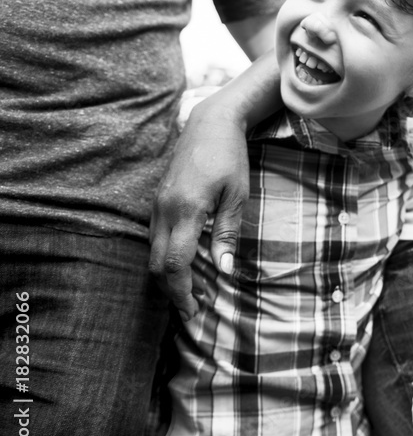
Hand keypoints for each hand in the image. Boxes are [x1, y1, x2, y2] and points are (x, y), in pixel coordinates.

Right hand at [149, 100, 249, 321]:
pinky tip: (183, 265)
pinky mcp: (157, 201)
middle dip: (172, 292)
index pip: (175, 263)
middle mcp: (164, 210)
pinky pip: (154, 238)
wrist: (209, 124)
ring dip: (168, 277)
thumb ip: (227, 234)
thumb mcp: (237, 196)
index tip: (193, 310)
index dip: (182, 291)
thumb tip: (224, 271)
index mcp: (186, 210)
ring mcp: (157, 205)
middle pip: (156, 264)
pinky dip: (165, 258)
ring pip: (152, 252)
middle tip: (192, 311)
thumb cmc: (229, 157)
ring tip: (190, 294)